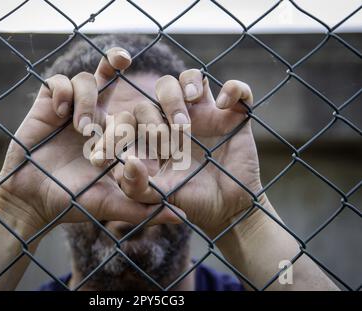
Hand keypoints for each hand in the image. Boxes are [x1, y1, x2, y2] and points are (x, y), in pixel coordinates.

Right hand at [0, 48, 181, 235]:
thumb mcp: (112, 204)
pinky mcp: (45, 108)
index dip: (139, 92)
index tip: (137, 87)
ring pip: (84, 79)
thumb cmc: (71, 201)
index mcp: (112, 133)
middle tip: (123, 59)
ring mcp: (69, 111)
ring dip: (85, 97)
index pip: (133, 105)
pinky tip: (59, 112)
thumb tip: (183, 215)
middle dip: (114, 61)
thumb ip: (145, 208)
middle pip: (108, 74)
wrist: (30, 201)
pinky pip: (55, 83)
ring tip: (79, 127)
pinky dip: (60, 91)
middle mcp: (93, 117)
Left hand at [93, 70, 261, 237]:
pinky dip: (233, 89)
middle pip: (160, 89)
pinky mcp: (234, 116)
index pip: (134, 114)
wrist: (226, 208)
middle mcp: (177, 118)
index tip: (145, 150)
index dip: (130, 126)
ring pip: (189, 78)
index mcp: (154, 133)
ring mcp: (206, 114)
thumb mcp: (157, 198)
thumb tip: (128, 161)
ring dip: (188, 84)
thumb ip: (135, 186)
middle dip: (163, 108)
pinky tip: (224, 105)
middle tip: (176, 134)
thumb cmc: (188, 200)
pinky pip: (236, 89)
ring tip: (192, 100)